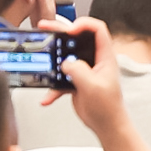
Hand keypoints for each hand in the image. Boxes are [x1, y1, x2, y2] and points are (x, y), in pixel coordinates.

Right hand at [47, 14, 132, 137]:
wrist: (106, 125)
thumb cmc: (108, 107)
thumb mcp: (93, 86)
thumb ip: (78, 71)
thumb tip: (66, 63)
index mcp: (105, 57)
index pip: (97, 30)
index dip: (83, 24)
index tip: (69, 30)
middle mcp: (95, 60)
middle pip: (78, 39)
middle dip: (61, 31)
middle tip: (46, 28)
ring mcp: (85, 70)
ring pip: (67, 56)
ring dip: (53, 57)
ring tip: (42, 51)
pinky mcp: (76, 81)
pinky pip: (61, 78)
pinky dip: (53, 86)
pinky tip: (47, 96)